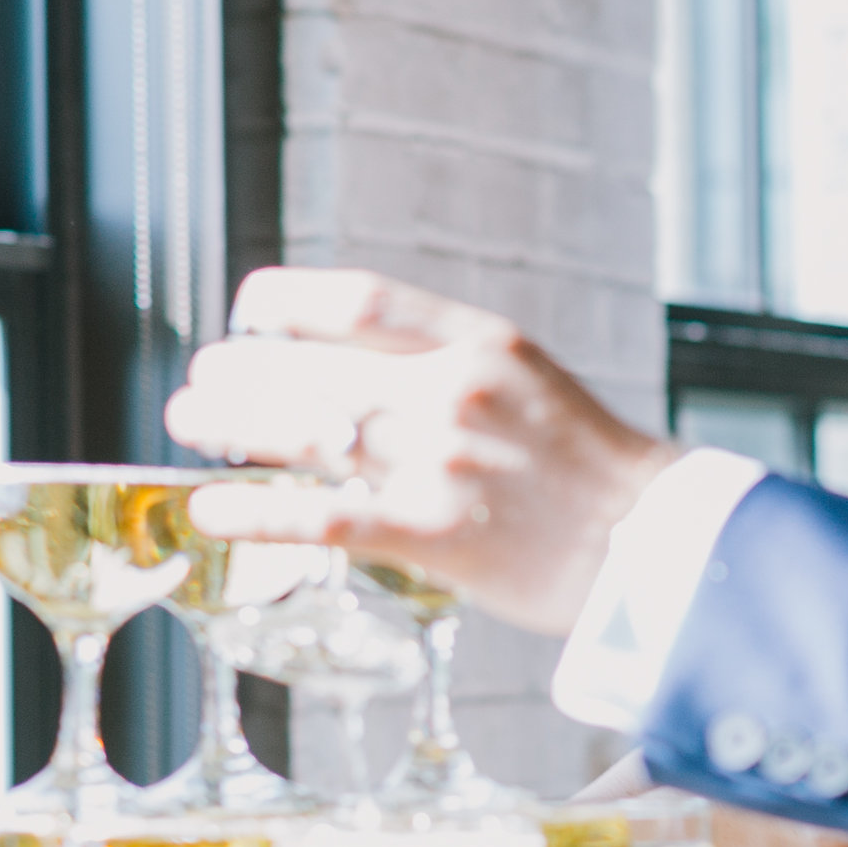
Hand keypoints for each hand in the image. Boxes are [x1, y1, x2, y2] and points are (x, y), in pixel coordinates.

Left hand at [163, 267, 677, 633]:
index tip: (248, 309)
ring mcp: (443, 462)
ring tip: (187, 420)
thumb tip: (360, 369)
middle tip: (200, 379)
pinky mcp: (436, 533)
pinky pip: (322, 517)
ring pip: (307, 432)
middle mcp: (456, 393)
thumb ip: (454, 370)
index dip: (287, 300)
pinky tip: (209, 507)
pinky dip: (253, 510)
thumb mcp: (532, 386)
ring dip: (232, 423)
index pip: (360, 301)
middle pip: (315, 366)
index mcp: (484, 344)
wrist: (660, 546)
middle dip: (241, 369)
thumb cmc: (595, 473)